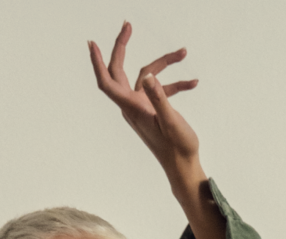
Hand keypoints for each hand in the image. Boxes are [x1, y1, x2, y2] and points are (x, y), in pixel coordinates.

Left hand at [88, 22, 201, 187]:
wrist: (183, 166)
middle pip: (120, 72)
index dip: (98, 63)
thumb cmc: (178, 148)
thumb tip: (149, 76)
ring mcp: (142, 107)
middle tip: (128, 24)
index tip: (92, 43)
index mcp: (133, 109)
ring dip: (165, 63)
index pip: (108, 83)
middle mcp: (133, 106)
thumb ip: (160, 98)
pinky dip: (176, 83)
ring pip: (147, 75)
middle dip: (122, 47)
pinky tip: (193, 83)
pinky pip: (161, 88)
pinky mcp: (153, 108)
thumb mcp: (171, 121)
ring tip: (183, 52)